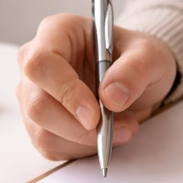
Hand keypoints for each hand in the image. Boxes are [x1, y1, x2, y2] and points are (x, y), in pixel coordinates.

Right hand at [16, 14, 177, 160]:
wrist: (134, 80)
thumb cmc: (135, 58)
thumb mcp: (150, 54)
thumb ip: (136, 69)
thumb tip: (112, 96)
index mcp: (56, 33)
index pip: (41, 63)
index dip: (65, 91)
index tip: (95, 114)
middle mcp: (36, 64)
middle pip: (37, 104)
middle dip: (78, 127)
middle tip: (115, 128)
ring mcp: (33, 96)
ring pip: (43, 132)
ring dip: (85, 141)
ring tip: (121, 129)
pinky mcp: (40, 124)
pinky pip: (52, 147)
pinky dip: (83, 149)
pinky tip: (105, 135)